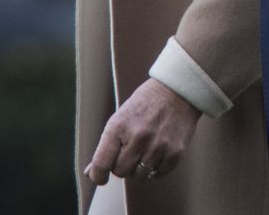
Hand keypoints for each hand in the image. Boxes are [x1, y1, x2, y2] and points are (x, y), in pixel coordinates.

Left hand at [85, 78, 200, 184]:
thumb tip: (92, 172)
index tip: (100, 177)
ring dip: (139, 168)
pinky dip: (155, 168)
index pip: (102, 163)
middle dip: (122, 166)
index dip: (98, 175)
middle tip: (128, 152)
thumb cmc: (145, 103)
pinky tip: (156, 153)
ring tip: (144, 150)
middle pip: (120, 172)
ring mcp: (158, 146)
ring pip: (140, 175)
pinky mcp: (175, 153)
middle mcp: (138, 137)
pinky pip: (158, 174)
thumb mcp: (120, 117)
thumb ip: (106, 145)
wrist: (177, 91)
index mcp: (119, 126)